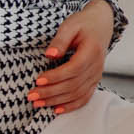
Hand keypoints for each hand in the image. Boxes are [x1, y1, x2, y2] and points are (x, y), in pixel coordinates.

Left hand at [30, 0, 113, 114]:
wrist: (101, 25)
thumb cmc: (84, 24)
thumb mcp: (70, 25)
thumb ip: (60, 40)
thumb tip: (50, 54)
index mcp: (92, 51)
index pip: (74, 69)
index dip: (56, 77)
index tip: (38, 80)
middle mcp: (96, 66)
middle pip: (73, 85)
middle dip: (51, 92)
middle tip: (31, 95)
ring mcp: (97, 75)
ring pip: (77, 94)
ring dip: (57, 101)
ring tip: (38, 103)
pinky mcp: (94, 80)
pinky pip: (85, 97)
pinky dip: (71, 106)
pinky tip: (57, 109)